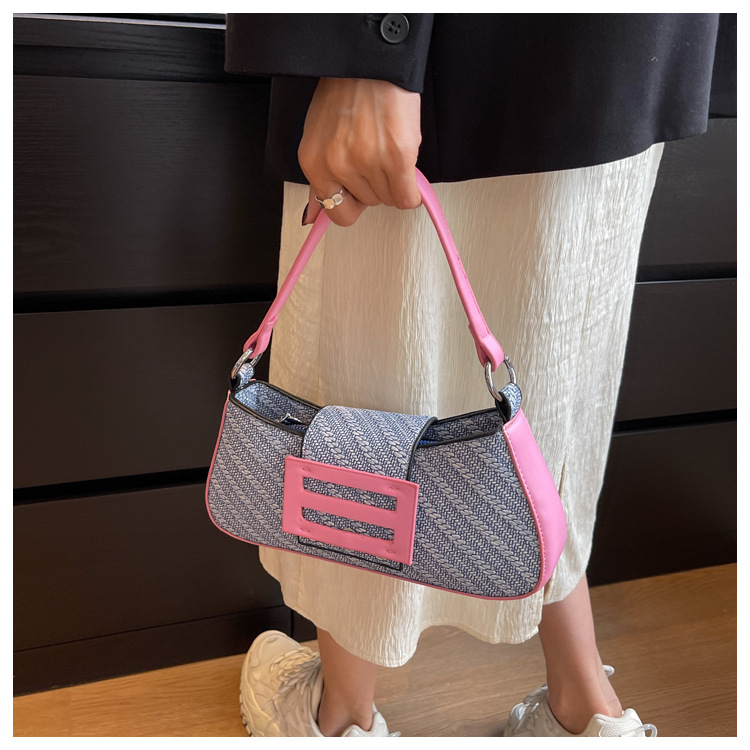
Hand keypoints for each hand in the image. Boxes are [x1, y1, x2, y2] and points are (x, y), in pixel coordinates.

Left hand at [298, 77, 421, 226]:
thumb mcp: (320, 135)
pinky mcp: (397, 156)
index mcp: (314, 162)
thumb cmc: (346, 90)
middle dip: (376, 185)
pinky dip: (412, 191)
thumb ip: (323, 174)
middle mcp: (338, 165)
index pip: (336, 211)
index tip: (360, 194)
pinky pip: (407, 196)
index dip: (353, 203)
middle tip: (377, 157)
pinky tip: (408, 172)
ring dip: (394, 182)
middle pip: (368, 203)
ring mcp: (368, 162)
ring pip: (388, 199)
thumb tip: (317, 214)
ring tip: (389, 152)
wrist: (370, 60)